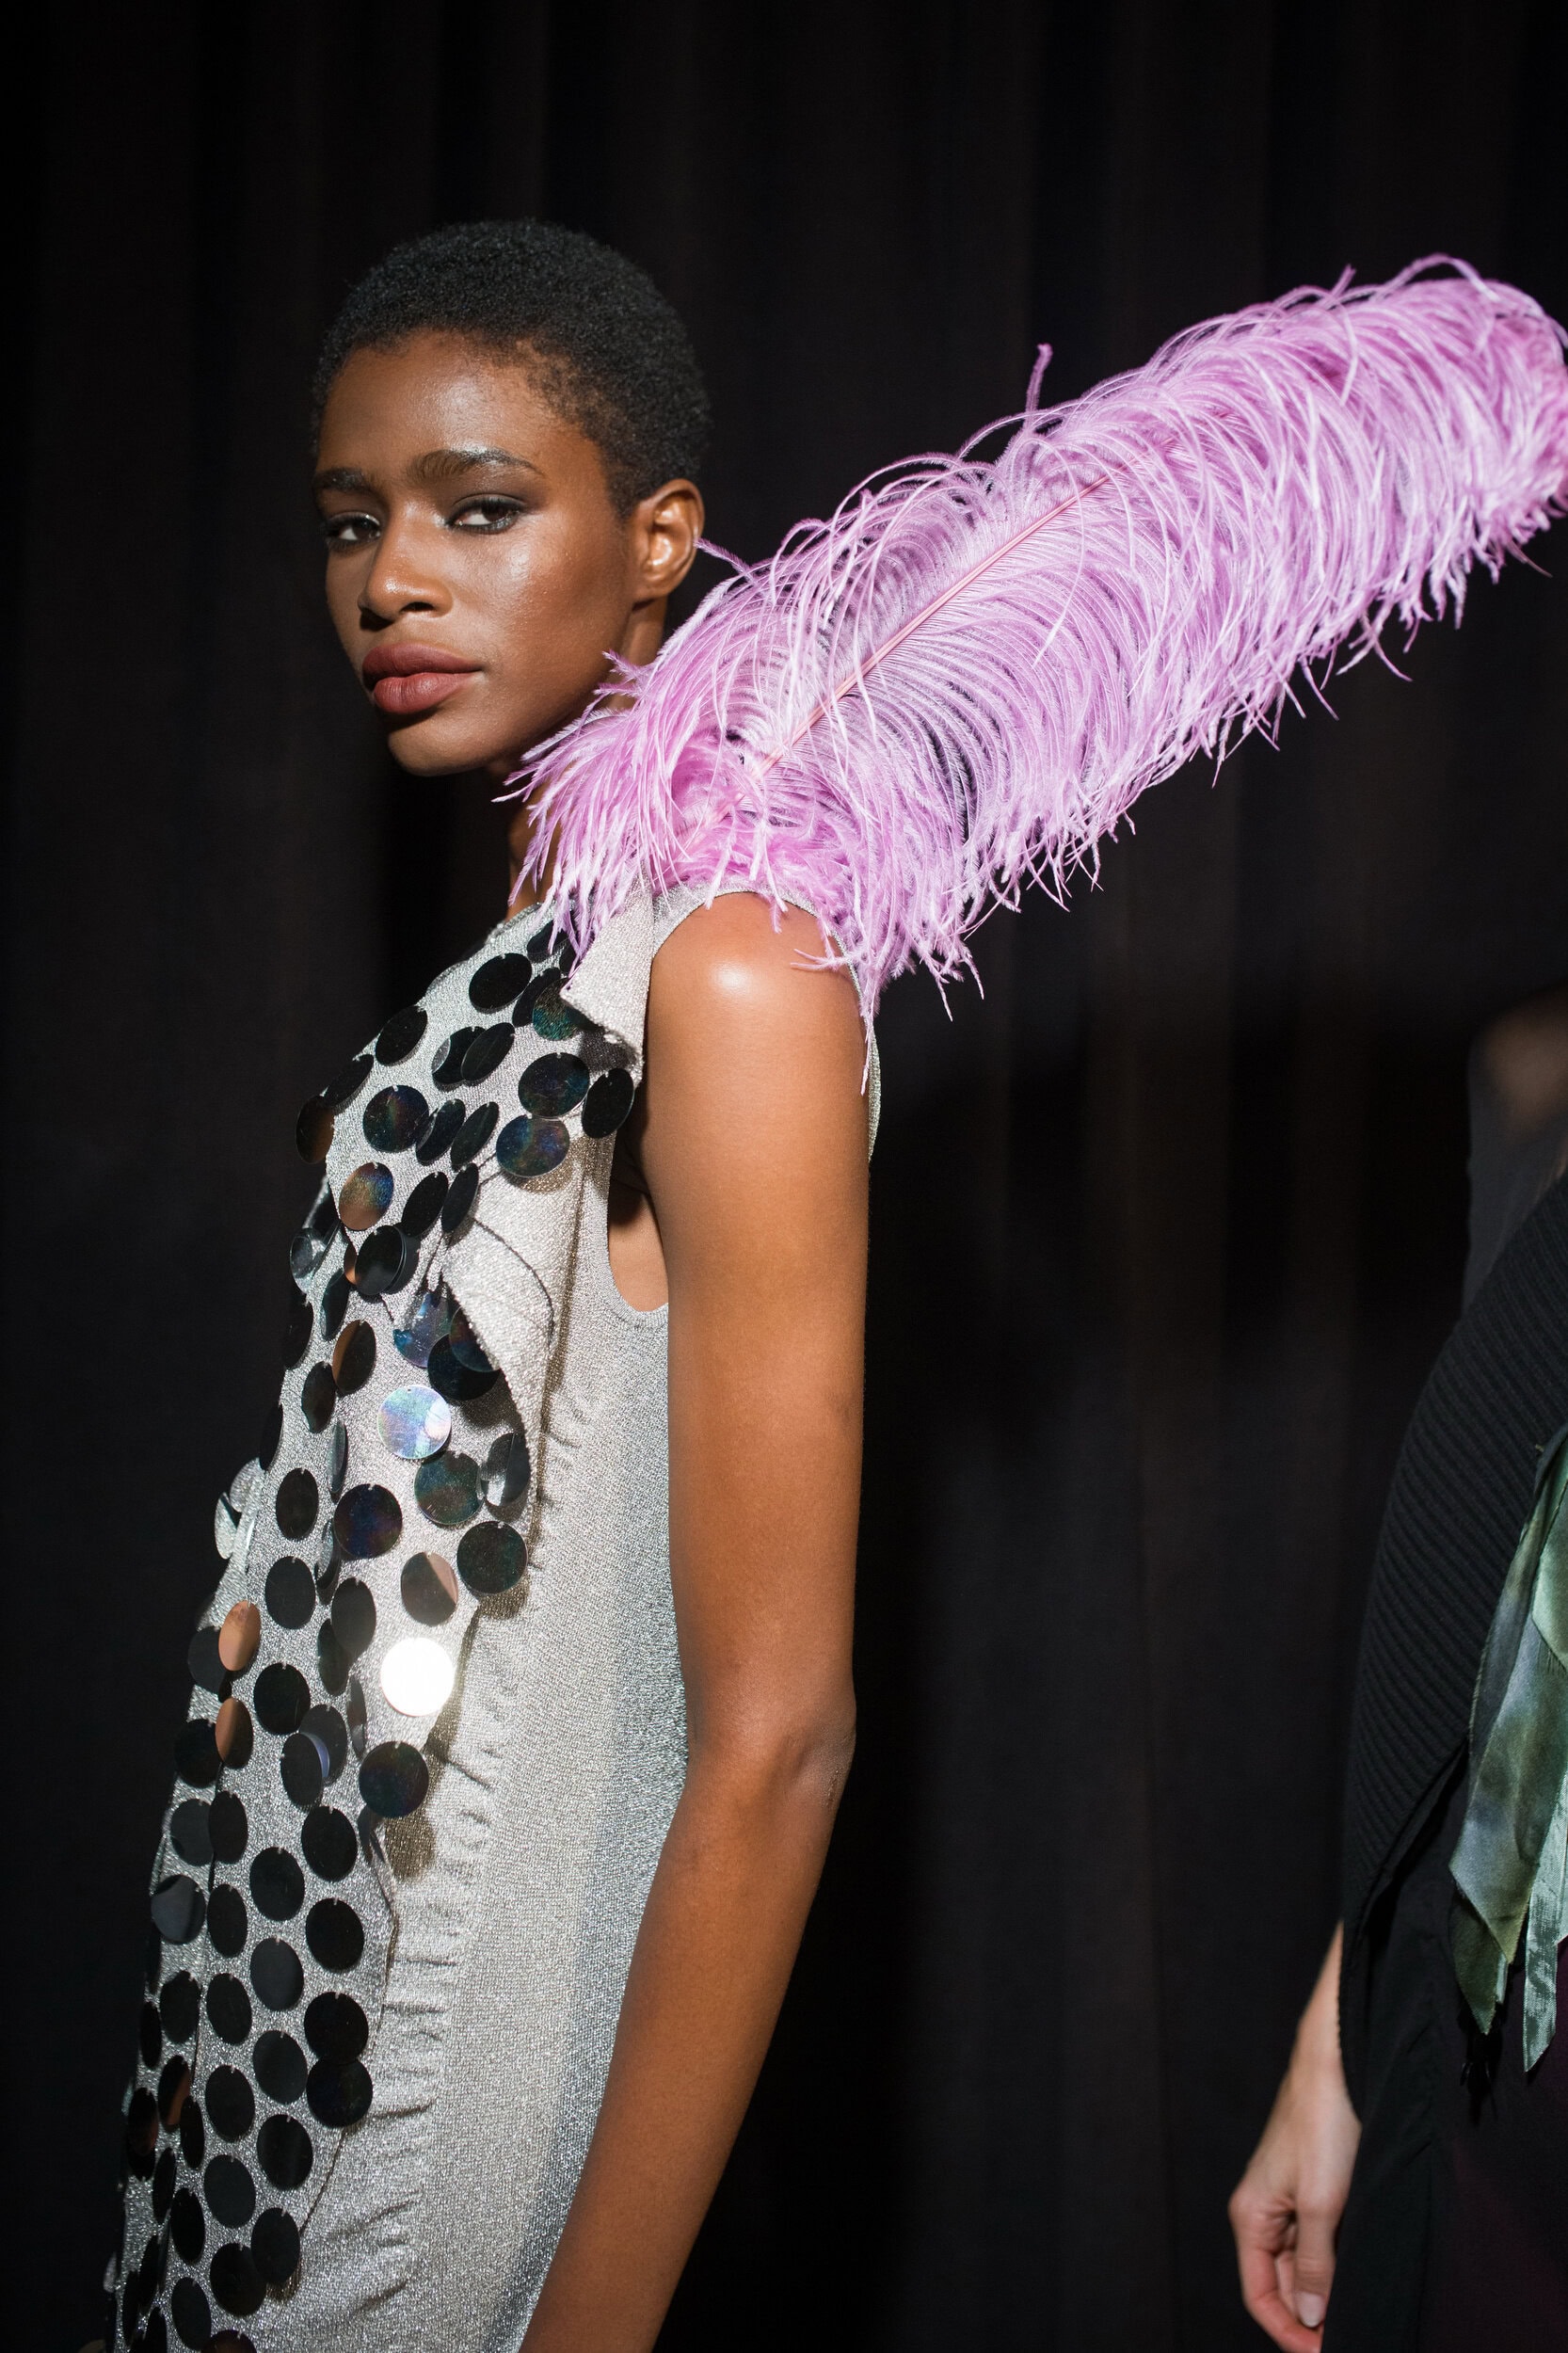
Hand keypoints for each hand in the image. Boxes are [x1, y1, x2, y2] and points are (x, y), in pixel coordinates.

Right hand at [1230, 1927, 1360, 2349]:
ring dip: (1327, 2290)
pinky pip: (1318, 2238)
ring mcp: (1289, 2196)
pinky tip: (1360, 2269)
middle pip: (1282, 2283)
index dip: (1289, 2332)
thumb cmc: (1321, 2121)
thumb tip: (1311, 2316)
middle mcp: (1264, 2209)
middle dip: (1312, 2315)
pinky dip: (1336, 2261)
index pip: (1259, 2295)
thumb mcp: (1322, 2203)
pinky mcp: (1313, 2183)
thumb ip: (1315, 2265)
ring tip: (1361, 2308)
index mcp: (1251, 2214)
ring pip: (1304, 2262)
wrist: (1336, 2058)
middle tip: (1355, 2336)